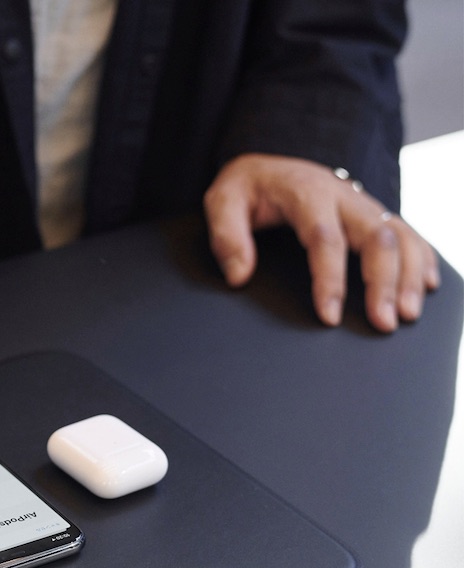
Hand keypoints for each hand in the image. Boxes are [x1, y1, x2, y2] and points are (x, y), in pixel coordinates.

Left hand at [204, 154, 439, 331]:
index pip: (325, 239)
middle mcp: (343, 195)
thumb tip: (238, 276)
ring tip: (407, 314)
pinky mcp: (373, 212)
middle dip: (385, 282)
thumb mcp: (223, 200)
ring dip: (409, 275)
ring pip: (401, 234)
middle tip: (384, 322)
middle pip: (376, 236)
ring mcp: (363, 203)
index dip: (330, 279)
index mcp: (306, 192)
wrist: (270, 161)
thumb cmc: (248, 187)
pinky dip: (422, 257)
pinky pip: (409, 232)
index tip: (330, 315)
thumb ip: (226, 236)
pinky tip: (426, 285)